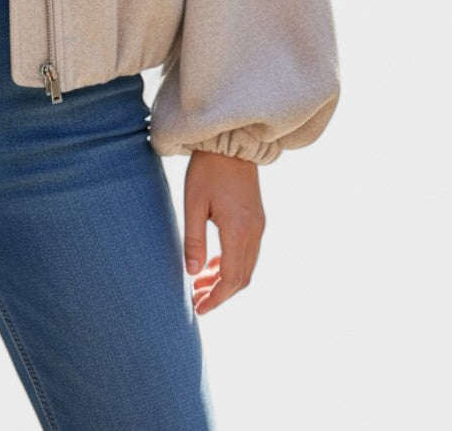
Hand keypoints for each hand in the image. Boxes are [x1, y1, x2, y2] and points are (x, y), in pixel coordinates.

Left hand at [183, 149, 264, 314]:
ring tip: (200, 285)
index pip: (231, 279)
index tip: (198, 309)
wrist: (231, 142)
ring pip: (246, 266)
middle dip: (220, 294)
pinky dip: (231, 264)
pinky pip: (248, 252)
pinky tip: (213, 264)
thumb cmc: (207, 169)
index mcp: (239, 230)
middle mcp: (255, 232)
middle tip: (197, 301)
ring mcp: (259, 225)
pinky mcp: (256, 218)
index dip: (216, 298)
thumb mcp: (194, 203)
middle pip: (242, 278)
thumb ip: (194, 239)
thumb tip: (192, 274)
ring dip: (225, 280)